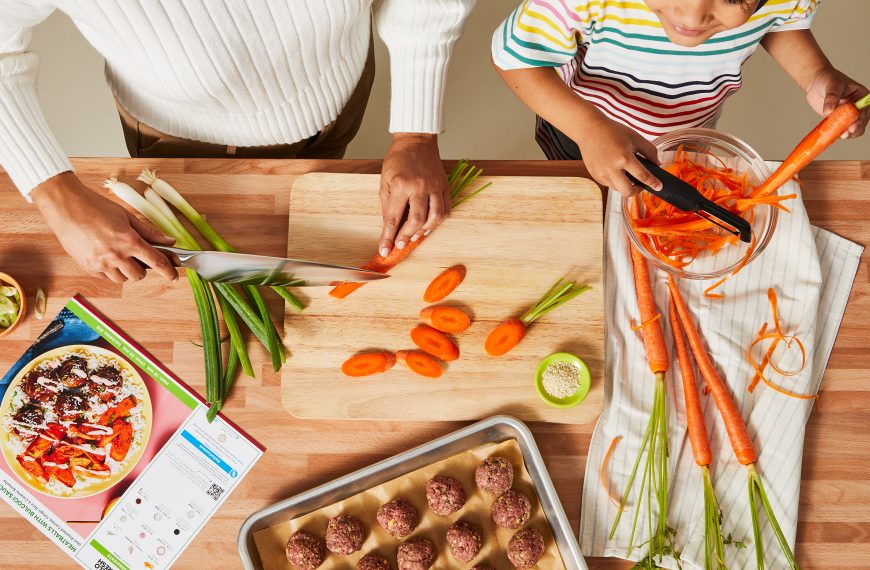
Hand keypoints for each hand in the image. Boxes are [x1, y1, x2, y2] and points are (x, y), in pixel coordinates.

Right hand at [30, 172, 177, 282]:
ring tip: (119, 254)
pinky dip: (111, 270)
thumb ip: (149, 232)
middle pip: (140, 275)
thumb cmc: (96, 207)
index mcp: (129, 241)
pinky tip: (106, 255)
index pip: (156, 262)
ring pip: (123, 279)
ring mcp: (100, 263)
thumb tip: (169, 241)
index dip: (168, 271)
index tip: (174, 276)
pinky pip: (106, 277)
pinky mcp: (88, 267)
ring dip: (126, 271)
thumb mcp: (127, 216)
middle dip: (143, 268)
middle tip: (137, 256)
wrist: (65, 206)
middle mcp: (116, 255)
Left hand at [378, 133, 450, 256]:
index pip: (393, 218)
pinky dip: (438, 221)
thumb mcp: (385, 181)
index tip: (384, 250)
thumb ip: (387, 205)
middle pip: (416, 221)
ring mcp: (435, 186)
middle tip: (400, 245)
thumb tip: (389, 228)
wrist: (416, 140)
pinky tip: (429, 226)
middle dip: (407, 237)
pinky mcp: (445, 185)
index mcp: (401, 185)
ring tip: (415, 237)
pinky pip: (446, 209)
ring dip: (424, 231)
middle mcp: (420, 186)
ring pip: (434, 217)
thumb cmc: (397, 160)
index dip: (388, 237)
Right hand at [575, 115, 661, 196]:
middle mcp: (611, 168)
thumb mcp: (635, 137)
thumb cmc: (613, 131)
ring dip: (625, 185)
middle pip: (627, 191)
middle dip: (637, 191)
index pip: (642, 176)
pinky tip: (615, 169)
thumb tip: (657, 164)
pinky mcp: (595, 175)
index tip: (658, 187)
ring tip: (626, 174)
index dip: (653, 183)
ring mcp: (601, 173)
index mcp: (624, 157)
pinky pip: (608, 184)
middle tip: (641, 185)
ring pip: (617, 189)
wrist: (589, 129)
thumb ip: (649, 151)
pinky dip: (615, 180)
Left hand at [806, 67, 868, 138]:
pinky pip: (841, 130)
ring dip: (847, 134)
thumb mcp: (831, 85)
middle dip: (854, 129)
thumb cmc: (827, 79)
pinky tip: (831, 135)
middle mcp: (857, 106)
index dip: (860, 120)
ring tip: (839, 136)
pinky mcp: (838, 120)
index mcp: (861, 96)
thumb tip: (829, 111)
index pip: (864, 110)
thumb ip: (831, 97)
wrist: (815, 82)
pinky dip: (837, 133)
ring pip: (853, 129)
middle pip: (861, 122)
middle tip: (845, 134)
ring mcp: (848, 114)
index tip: (852, 127)